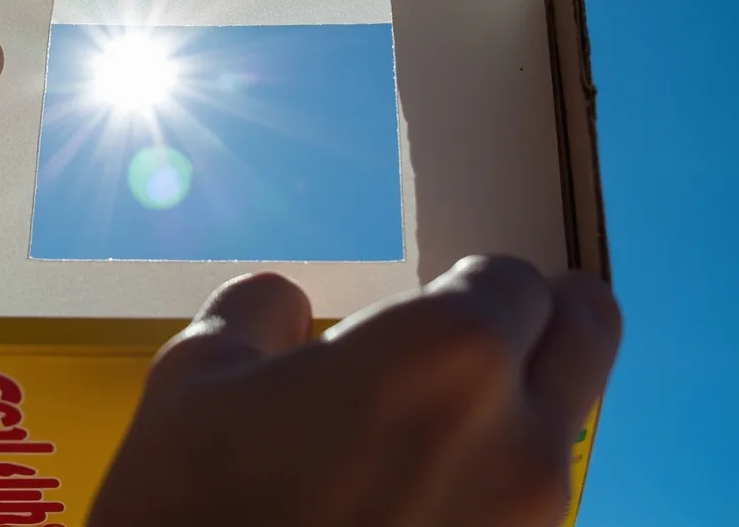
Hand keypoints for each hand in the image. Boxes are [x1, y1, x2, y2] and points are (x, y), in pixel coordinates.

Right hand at [88, 256, 620, 526]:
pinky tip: (408, 499)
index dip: (462, 281)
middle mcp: (515, 439)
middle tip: (480, 327)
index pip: (508, 277)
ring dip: (515, 403)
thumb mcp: (195, 380)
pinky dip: (492, 482)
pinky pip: (530, 506)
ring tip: (423, 429)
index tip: (425, 300)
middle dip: (539, 314)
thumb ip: (257, 310)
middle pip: (587, 330)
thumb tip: (284, 306)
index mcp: (444, 355)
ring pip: (562, 424)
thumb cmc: (193, 518)